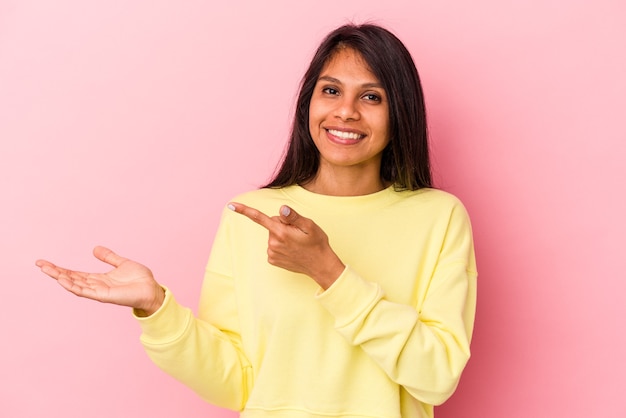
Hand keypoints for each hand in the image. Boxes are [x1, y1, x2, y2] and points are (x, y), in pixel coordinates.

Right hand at [36, 246, 164, 315]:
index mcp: (98, 279)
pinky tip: (62, 279)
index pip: (74, 273)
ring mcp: (98, 291)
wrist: (152, 289)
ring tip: (47, 270)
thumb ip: (108, 257)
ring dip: (61, 278)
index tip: (45, 263)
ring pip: (75, 285)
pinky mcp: (104, 295)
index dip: (60, 269)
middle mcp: (96, 285)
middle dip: (55, 272)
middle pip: (71, 279)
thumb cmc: (140, 279)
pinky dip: (73, 286)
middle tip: (40, 264)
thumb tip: (94, 249)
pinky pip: (85, 291)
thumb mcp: (121, 263)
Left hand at [228, 203, 344, 289]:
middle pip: (272, 224)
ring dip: (283, 236)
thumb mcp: (309, 226)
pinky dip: (281, 245)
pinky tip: (292, 250)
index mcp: (281, 232)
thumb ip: (293, 217)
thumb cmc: (317, 243)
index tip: (230, 205)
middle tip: (298, 233)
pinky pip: (273, 245)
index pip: (259, 218)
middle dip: (283, 225)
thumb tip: (281, 209)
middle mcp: (273, 243)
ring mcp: (271, 253)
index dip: (244, 210)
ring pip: (273, 235)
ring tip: (297, 243)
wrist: (320, 265)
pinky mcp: (272, 260)